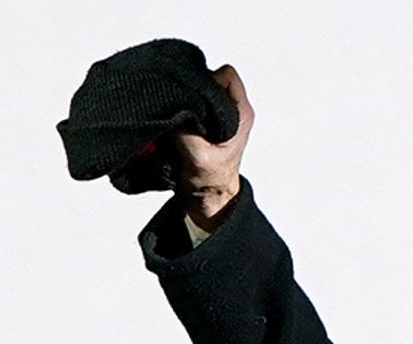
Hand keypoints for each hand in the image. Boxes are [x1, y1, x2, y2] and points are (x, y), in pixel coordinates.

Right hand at [170, 65, 253, 230]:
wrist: (206, 198)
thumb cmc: (210, 182)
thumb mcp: (197, 157)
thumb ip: (186, 129)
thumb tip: (171, 105)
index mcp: (241, 114)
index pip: (226, 75)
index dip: (207, 82)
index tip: (194, 100)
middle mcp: (231, 109)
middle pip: (210, 77)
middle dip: (192, 88)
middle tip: (180, 107)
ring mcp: (217, 113)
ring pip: (198, 87)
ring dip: (184, 98)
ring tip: (177, 116)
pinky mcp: (203, 118)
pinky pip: (189, 100)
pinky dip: (179, 106)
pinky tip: (173, 119)